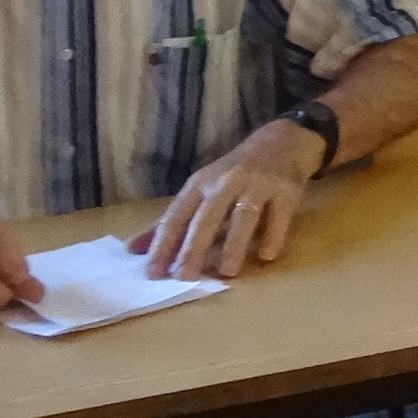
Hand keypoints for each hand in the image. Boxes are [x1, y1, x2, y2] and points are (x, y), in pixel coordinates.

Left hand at [129, 120, 320, 280]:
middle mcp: (227, 181)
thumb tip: (131, 250)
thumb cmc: (235, 173)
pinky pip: (279, 215)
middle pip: (207, 216)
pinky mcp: (286, 190)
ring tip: (228, 272)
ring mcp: (258, 184)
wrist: (283, 141)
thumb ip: (171, 221)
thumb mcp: (201, 190)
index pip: (177, 216)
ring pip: (244, 215)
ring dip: (235, 244)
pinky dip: (273, 235)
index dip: (163, 244)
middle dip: (194, 246)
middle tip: (184, 276)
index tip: (153, 273)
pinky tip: (266, 256)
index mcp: (201, 183)